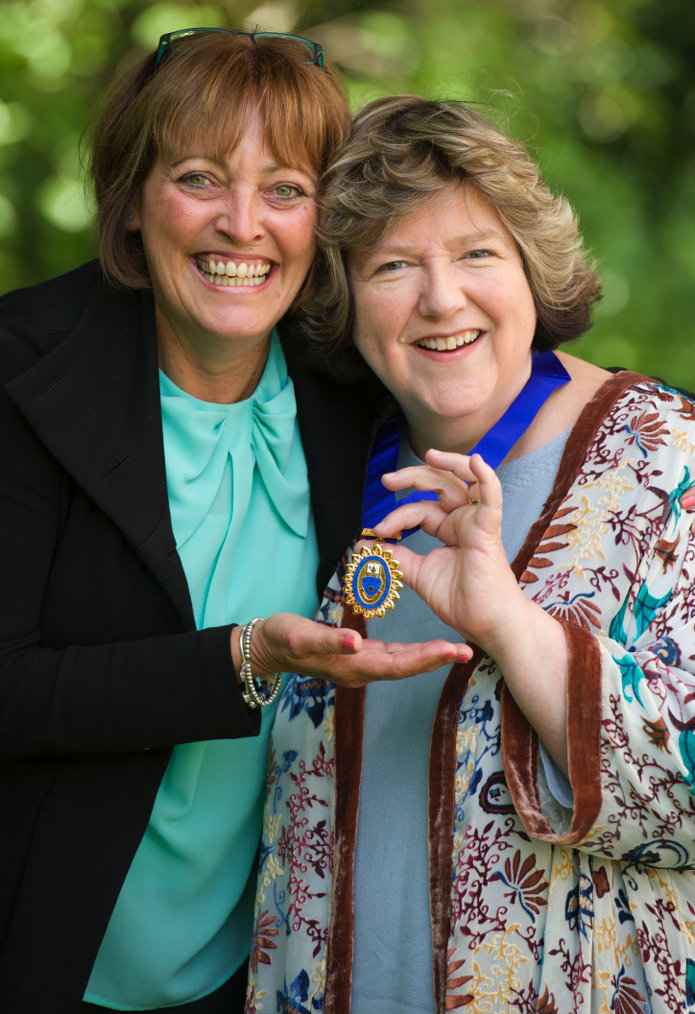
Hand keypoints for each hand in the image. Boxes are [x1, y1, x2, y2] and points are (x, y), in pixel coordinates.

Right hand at [239, 612, 471, 688]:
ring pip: (403, 663)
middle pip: (406, 667)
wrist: (267, 648)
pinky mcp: (359, 656)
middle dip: (437, 659)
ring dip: (430, 657)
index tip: (450, 651)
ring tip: (457, 650)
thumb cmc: (283, 638)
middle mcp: (361, 669)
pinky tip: (429, 648)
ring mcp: (361, 664)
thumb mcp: (300, 636)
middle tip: (467, 651)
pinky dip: (414, 652)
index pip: (397, 665)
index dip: (425, 659)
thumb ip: (328, 640)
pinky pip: (393, 656)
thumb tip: (356, 641)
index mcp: (352, 666)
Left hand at [372, 449, 569, 771]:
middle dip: (412, 478)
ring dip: (448, 464)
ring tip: (430, 455)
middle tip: (387, 480)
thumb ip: (396, 557)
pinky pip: (491, 498)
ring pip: (463, 482)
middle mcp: (463, 520)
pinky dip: (486, 477)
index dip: (397, 517)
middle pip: (439, 485)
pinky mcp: (489, 530)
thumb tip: (364, 546)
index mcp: (448, 528)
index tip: (378, 533)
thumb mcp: (418, 574)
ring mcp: (477, 522)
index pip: (419, 510)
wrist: (487, 625)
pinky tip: (477, 461)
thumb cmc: (462, 602)